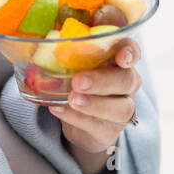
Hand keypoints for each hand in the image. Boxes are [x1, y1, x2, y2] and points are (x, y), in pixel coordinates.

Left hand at [49, 38, 141, 165]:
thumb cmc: (80, 84)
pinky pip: (97, 126)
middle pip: (126, 81)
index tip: (121, 56)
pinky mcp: (109, 132)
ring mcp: (121, 110)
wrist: (81, 124)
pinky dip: (77, 118)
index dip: (130, 52)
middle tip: (78, 81)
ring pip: (119, 108)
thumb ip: (67, 53)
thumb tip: (41, 41)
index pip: (132, 52)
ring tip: (72, 98)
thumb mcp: (75, 65)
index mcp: (119, 63)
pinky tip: (59, 109)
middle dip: (102, 81)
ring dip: (94, 103)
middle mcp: (127, 86)